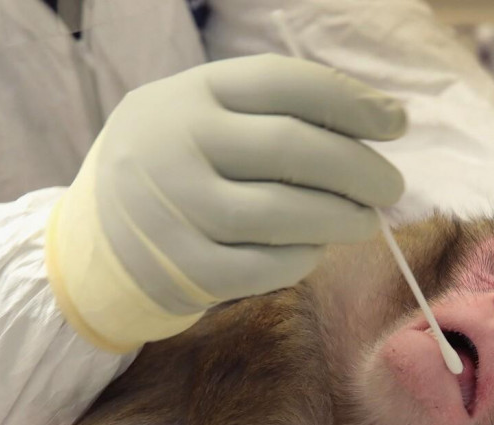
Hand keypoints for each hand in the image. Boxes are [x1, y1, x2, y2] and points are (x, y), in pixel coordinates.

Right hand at [45, 54, 405, 352]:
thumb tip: (376, 123)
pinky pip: (264, 267)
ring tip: (364, 222)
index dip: (352, 102)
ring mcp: (175, 212)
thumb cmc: (172, 172)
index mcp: (189, 95)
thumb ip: (270, 116)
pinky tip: (314, 251)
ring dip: (340, 219)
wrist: (96, 242)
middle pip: (292, 149)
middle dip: (360, 169)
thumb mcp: (200, 121)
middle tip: (391, 188)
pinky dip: (302, 260)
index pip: (285, 84)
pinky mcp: (184, 271)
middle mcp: (178, 146)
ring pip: (282, 214)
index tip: (396, 124)